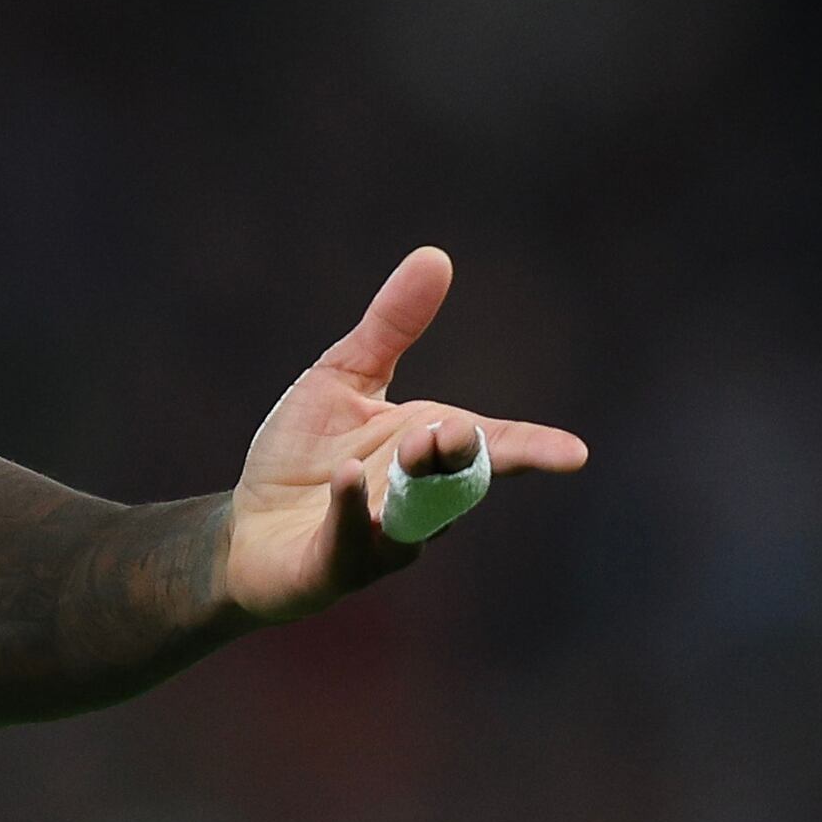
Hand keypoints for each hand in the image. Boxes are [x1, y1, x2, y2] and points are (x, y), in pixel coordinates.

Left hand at [221, 247, 588, 622]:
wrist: (246, 528)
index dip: (533, 450)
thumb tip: (436, 256)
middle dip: (462, 454)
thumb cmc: (304, 454)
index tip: (575, 454)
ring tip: (417, 442)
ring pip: (415, 519)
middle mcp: (417, 500)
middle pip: (458, 481)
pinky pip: (348, 540)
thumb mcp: (345, 376)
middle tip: (456, 427)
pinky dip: (350, 508)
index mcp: (427, 450)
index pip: (491, 449)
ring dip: (418, 484)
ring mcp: (379, 538)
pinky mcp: (333, 565)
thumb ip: (391, 326)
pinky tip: (345, 475)